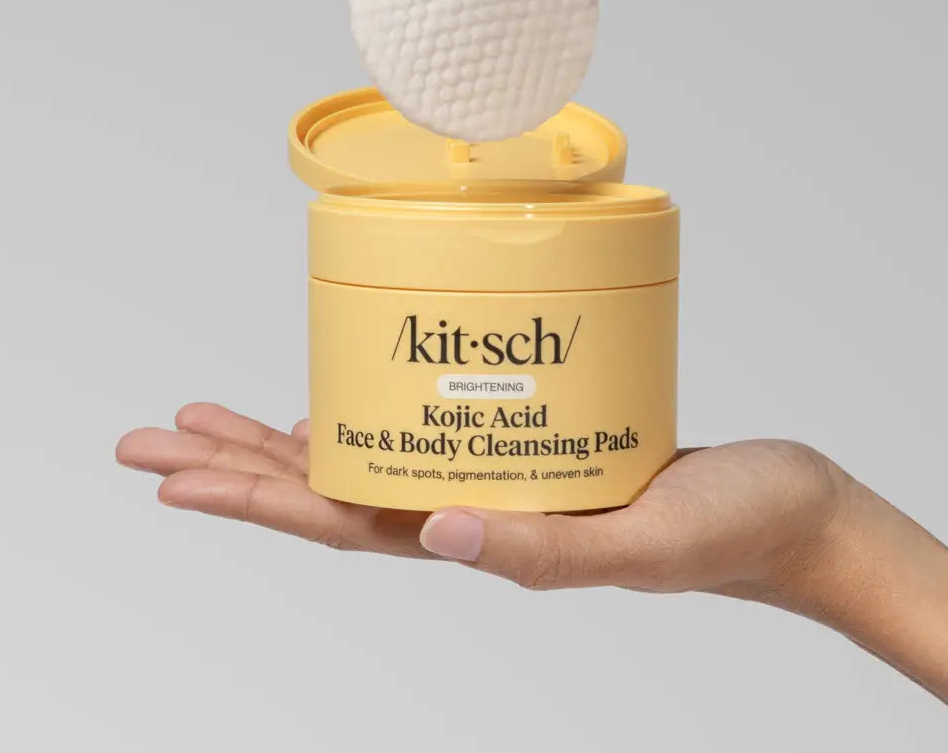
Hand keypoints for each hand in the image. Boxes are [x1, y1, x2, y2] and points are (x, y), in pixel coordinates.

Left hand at [116, 404, 852, 600]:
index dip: (255, 495)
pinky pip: (435, 430)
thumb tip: (434, 533)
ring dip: (291, 443)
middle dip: (239, 466)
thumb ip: (544, 548)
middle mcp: (482, 514)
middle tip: (157, 440)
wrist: (789, 510)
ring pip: (373, 459)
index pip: (345, 521)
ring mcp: (506, 481)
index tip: (176, 473)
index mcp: (492, 539)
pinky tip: (353, 400)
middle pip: (335, 489)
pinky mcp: (540, 445)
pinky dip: (379, 413)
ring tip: (219, 423)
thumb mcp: (644, 541)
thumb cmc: (732, 528)